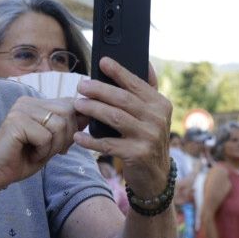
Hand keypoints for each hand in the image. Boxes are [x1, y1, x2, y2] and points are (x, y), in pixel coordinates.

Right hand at [0, 95, 81, 193]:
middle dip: (66, 137)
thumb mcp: (52, 142)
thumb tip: (89, 114)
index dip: (75, 125)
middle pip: (67, 112)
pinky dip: (42, 151)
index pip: (70, 104)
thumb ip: (67, 127)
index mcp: (36, 103)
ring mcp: (20, 110)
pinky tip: (29, 154)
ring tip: (37, 152)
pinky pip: (45, 136)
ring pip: (58, 124)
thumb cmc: (23, 158)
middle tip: (50, 151)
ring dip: (53, 146)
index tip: (65, 145)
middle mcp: (28, 102)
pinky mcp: (15, 122)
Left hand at [73, 57, 172, 195]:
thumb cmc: (147, 138)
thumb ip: (147, 92)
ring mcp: (148, 137)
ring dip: (93, 110)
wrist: (156, 175)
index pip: (137, 83)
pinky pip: (108, 144)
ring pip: (114, 118)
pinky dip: (91, 140)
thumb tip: (143, 63)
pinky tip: (78, 136)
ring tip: (78, 105)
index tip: (102, 61)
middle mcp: (157, 119)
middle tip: (81, 86)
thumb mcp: (154, 115)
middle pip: (123, 99)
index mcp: (160, 104)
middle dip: (99, 90)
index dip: (119, 71)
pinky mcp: (137, 154)